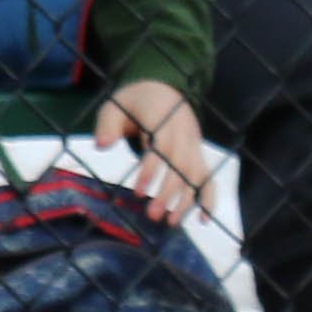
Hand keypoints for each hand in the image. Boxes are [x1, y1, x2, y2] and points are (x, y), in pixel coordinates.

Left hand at [94, 79, 216, 223]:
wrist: (163, 89)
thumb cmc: (133, 102)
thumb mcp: (114, 106)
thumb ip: (107, 125)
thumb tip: (102, 145)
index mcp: (163, 117)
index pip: (162, 146)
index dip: (153, 169)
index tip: (137, 192)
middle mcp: (183, 132)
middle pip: (182, 165)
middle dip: (169, 192)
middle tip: (152, 215)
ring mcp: (193, 144)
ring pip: (196, 174)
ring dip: (187, 200)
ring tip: (170, 222)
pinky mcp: (197, 155)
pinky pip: (208, 176)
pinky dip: (209, 197)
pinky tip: (202, 219)